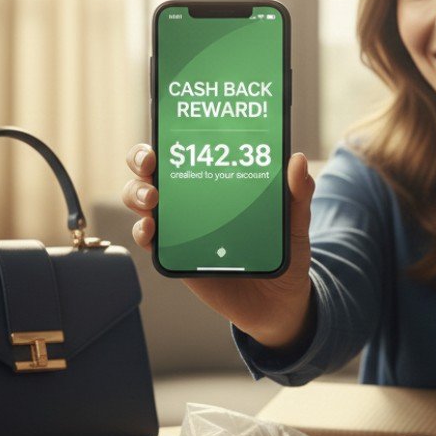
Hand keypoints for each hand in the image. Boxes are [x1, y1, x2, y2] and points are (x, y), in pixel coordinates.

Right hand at [122, 144, 315, 349]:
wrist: (279, 302)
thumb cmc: (284, 253)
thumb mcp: (295, 222)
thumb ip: (297, 193)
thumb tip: (298, 160)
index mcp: (220, 182)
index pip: (189, 151)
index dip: (169, 138)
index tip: (168, 134)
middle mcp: (194, 199)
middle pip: (153, 170)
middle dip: (141, 159)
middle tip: (150, 164)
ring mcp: (182, 227)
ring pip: (142, 201)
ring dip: (136, 193)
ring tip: (151, 198)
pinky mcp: (176, 255)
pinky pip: (149, 240)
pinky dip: (142, 231)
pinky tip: (150, 229)